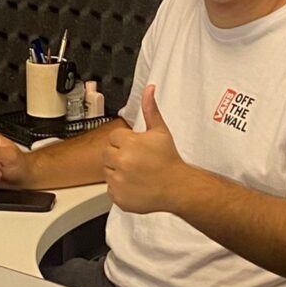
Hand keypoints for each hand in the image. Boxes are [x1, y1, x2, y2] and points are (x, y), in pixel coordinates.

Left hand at [103, 85, 182, 212]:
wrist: (178, 187)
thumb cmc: (169, 160)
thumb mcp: (160, 131)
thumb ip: (150, 109)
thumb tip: (149, 89)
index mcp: (130, 143)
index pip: (113, 137)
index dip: (124, 142)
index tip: (136, 148)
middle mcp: (122, 162)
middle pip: (107, 154)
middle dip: (118, 155)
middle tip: (136, 160)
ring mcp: (119, 181)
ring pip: (107, 171)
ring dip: (117, 171)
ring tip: (136, 172)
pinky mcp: (119, 197)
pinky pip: (110, 189)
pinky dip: (120, 188)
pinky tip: (135, 185)